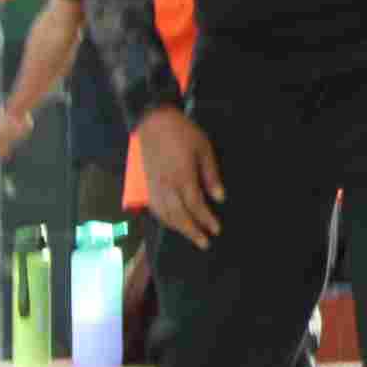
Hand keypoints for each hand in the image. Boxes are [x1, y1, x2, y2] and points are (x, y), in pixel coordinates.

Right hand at [138, 106, 225, 249]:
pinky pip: (155, 209)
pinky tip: (172, 223)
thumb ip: (211, 175)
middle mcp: (166, 187)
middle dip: (192, 231)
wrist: (154, 123)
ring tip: (191, 236)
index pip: (195, 205)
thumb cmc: (183, 133)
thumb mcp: (204, 149)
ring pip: (165, 215)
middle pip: (179, 216)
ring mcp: (154, 187)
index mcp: (182, 177)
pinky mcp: (147, 185)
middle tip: (204, 243)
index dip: (206, 219)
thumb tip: (219, 198)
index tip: (216, 230)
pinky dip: (164, 220)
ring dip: (178, 229)